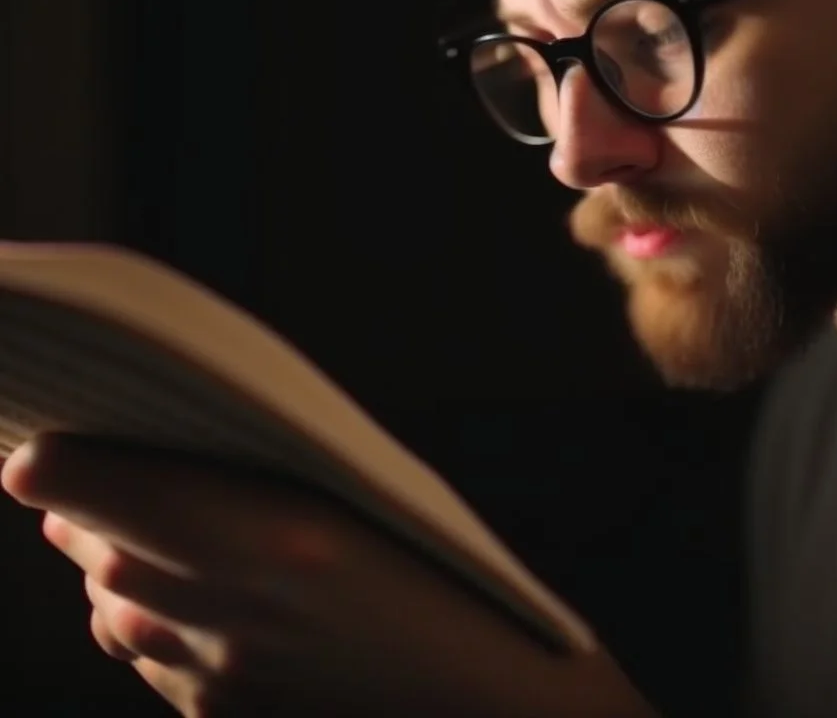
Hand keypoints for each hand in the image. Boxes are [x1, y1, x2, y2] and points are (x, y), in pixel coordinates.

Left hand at [1, 434, 657, 716]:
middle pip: (102, 552)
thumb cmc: (452, 583)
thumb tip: (175, 461)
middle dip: (80, 510)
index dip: (60, 469)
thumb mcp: (371, 500)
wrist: (487, 710)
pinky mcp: (226, 713)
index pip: (114, 497)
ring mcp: (223, 675)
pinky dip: (136, 617)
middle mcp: (233, 609)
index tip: (33, 448)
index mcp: (276, 534)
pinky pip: (148, 657)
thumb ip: (269, 477)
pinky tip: (160, 595)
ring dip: (102, 563)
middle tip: (71, 470)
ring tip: (106, 527)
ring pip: (114, 610)